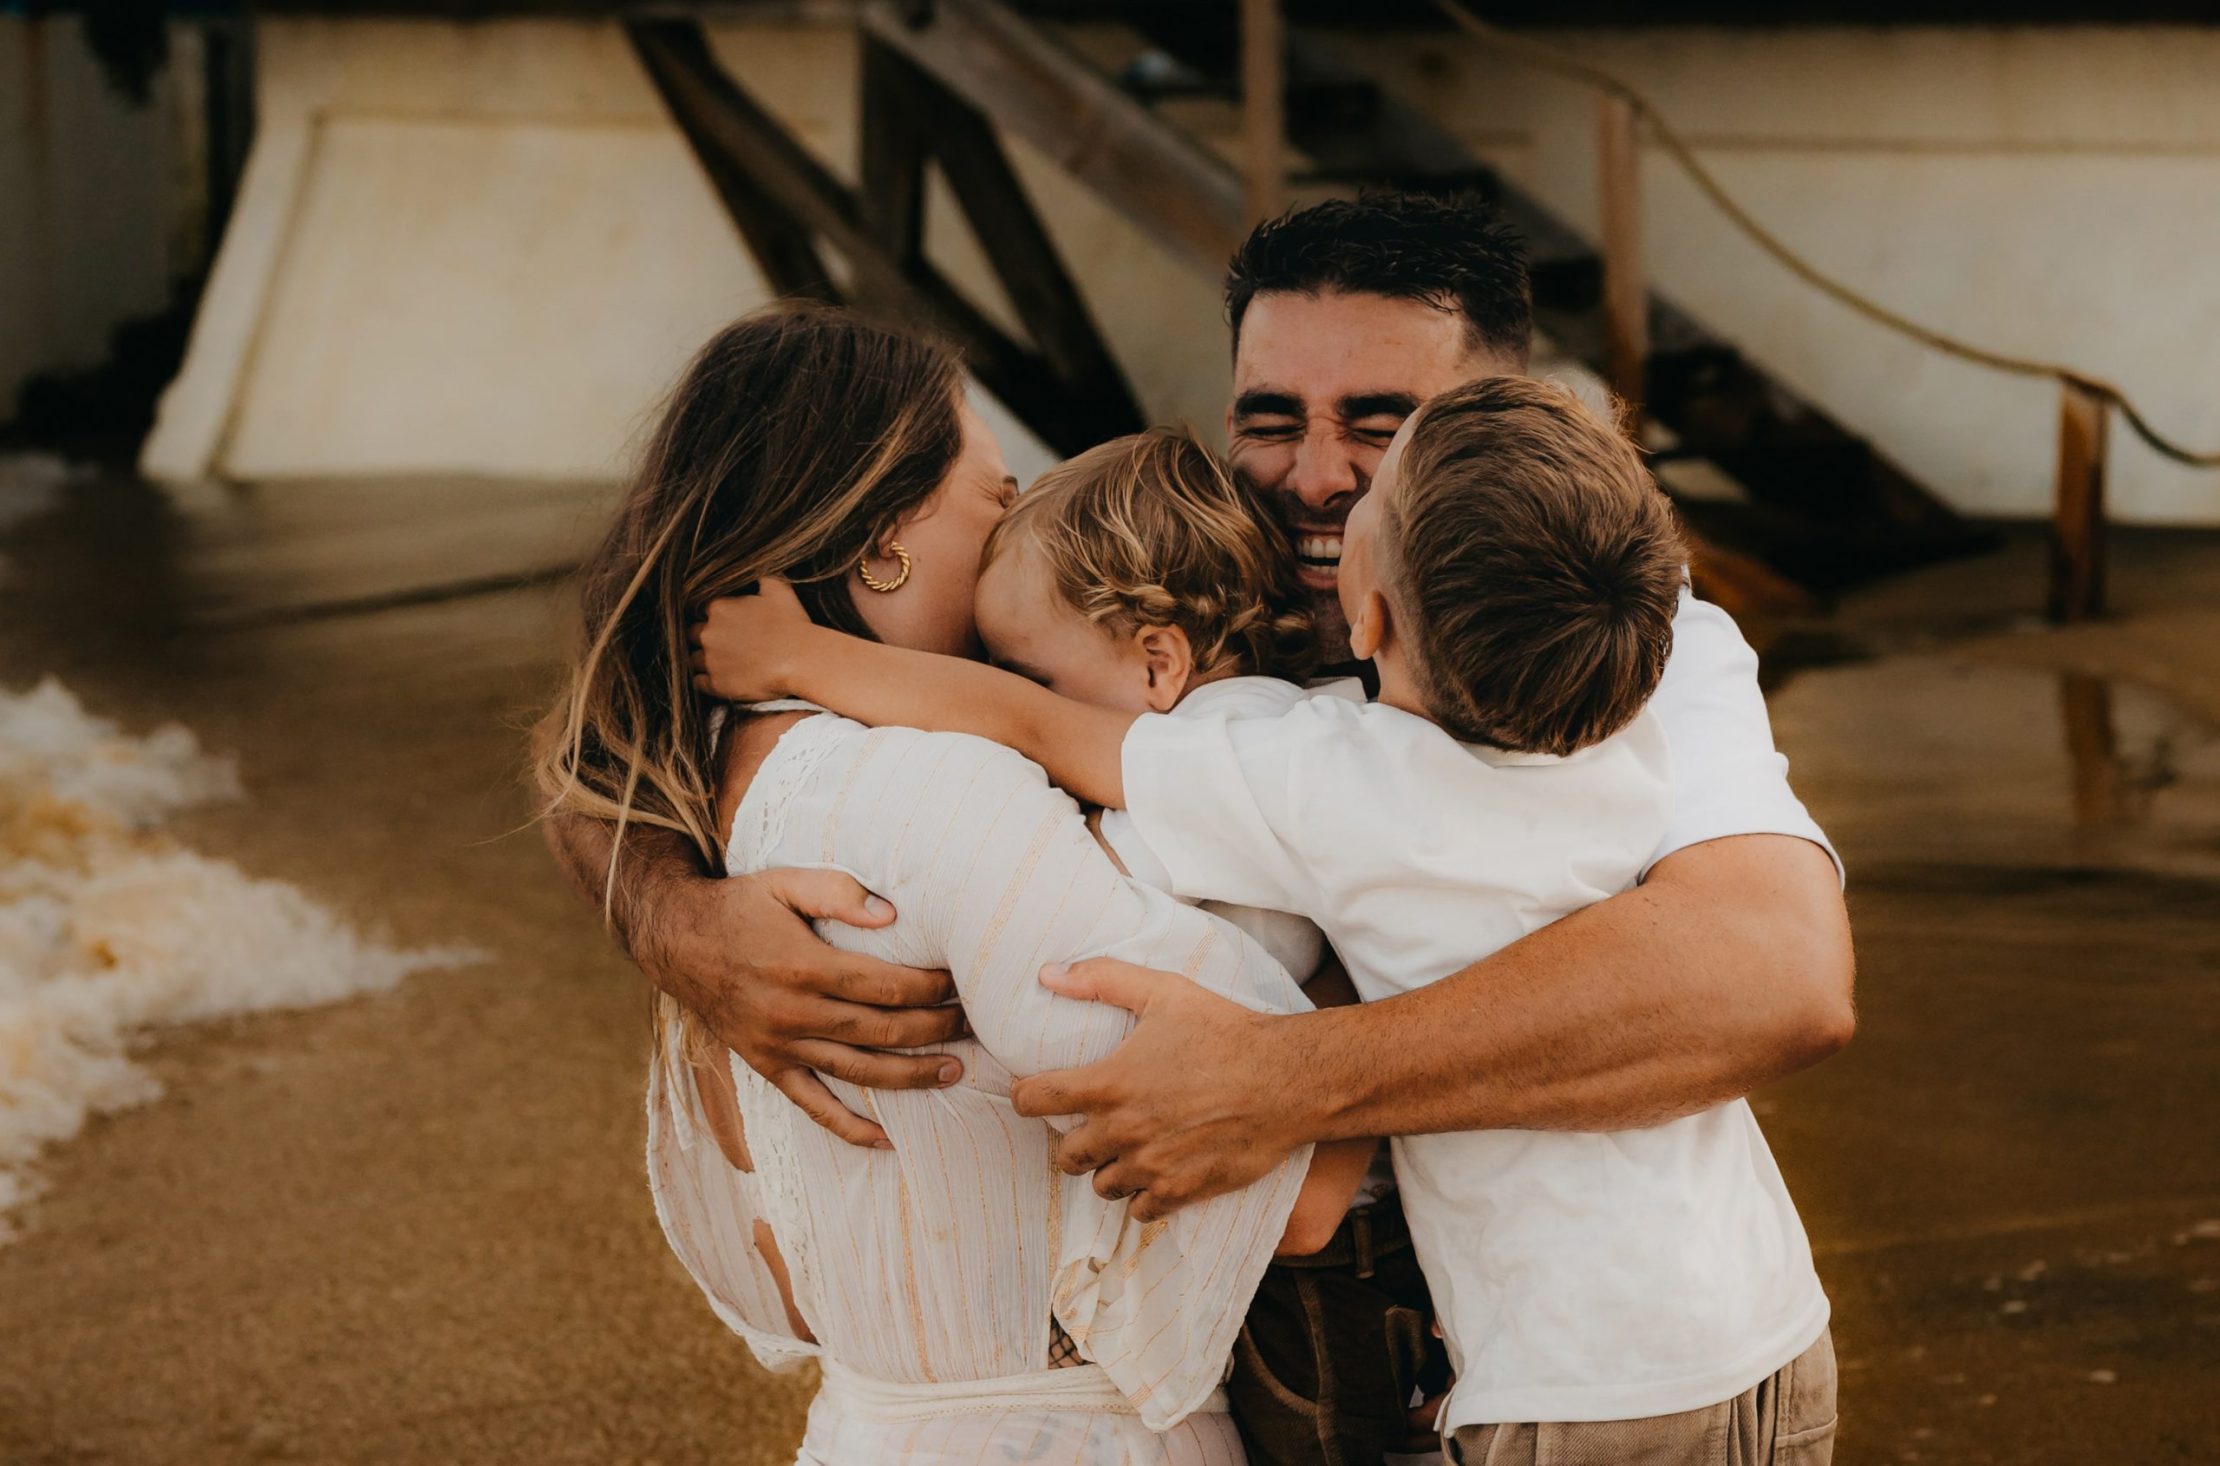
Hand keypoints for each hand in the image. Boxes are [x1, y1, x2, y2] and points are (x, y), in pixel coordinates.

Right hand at [646, 865, 966, 1147]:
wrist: (677, 941)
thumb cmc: (739, 906)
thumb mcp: (784, 882)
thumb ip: (838, 893)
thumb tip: (892, 914)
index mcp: (804, 967)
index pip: (884, 986)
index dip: (929, 988)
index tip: (959, 982)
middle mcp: (794, 1013)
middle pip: (881, 1031)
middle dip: (935, 1029)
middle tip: (973, 1023)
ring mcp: (780, 1046)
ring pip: (858, 1071)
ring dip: (911, 1076)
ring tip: (954, 1072)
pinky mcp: (767, 1066)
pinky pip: (812, 1105)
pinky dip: (848, 1128)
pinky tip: (885, 1142)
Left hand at [688, 577, 815, 701]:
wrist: (802, 660)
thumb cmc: (792, 624)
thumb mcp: (779, 590)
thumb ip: (761, 578)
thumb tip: (755, 573)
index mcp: (719, 608)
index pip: (700, 608)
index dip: (711, 615)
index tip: (724, 621)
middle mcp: (709, 633)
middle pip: (692, 633)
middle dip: (704, 636)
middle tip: (722, 642)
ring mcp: (711, 660)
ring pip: (692, 658)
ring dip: (702, 659)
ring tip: (721, 662)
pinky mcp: (717, 684)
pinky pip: (698, 682)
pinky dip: (704, 680)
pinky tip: (719, 677)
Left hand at [1010, 958, 1308, 1219]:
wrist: (1287, 1079)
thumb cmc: (1226, 1031)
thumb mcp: (1164, 992)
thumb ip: (1102, 980)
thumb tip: (1047, 974)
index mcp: (1108, 1084)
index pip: (1034, 1101)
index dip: (1026, 1097)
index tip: (1036, 1094)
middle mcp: (1122, 1130)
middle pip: (1065, 1156)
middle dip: (1072, 1142)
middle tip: (1091, 1127)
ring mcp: (1151, 1165)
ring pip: (1102, 1186)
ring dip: (1108, 1170)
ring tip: (1128, 1150)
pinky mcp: (1181, 1190)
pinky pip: (1140, 1211)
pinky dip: (1143, 1196)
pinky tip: (1156, 1174)